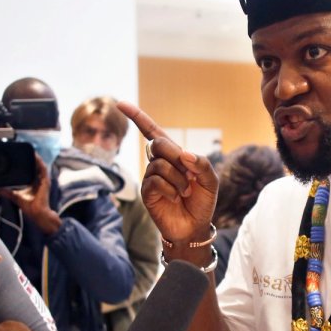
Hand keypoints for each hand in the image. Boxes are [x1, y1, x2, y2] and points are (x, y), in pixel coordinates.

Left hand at [2, 155, 59, 235]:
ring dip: (36, 158)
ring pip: (40, 166)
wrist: (37, 213)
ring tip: (31, 151)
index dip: (28, 163)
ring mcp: (43, 181)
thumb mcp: (16, 197)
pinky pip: (43, 169)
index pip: (31, 171)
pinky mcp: (45, 181)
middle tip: (26, 151)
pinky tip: (35, 156)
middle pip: (36, 166)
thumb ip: (8, 192)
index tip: (22, 157)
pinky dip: (39, 162)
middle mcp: (39, 181)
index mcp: (33, 184)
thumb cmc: (30, 207)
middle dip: (32, 159)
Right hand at [117, 101, 217, 248]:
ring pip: (160, 164)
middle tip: (189, 174)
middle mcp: (159, 162)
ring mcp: (151, 177)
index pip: (152, 131)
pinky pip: (155, 181)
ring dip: (178, 179)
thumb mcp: (210, 181)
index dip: (137, 117)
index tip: (120, 103)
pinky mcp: (147, 192)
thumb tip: (185, 154)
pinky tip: (176, 197)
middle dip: (175, 155)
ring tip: (185, 192)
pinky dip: (170, 189)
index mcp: (174, 155)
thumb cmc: (201, 201)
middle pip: (158, 143)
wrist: (194, 226)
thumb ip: (202, 164)